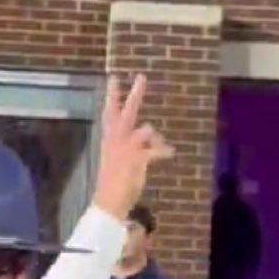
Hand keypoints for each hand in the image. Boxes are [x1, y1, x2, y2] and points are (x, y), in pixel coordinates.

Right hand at [93, 74, 172, 219]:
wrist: (108, 202)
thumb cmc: (112, 184)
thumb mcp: (116, 161)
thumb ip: (128, 147)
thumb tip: (147, 139)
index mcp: (108, 140)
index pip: (109, 113)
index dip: (112, 95)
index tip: (114, 78)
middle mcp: (116, 140)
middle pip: (127, 112)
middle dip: (135, 94)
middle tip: (142, 77)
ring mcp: (126, 148)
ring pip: (146, 130)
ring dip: (155, 138)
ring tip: (161, 147)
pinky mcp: (137, 158)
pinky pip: (157, 149)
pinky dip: (164, 150)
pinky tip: (169, 153)